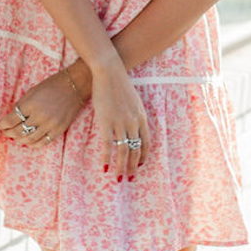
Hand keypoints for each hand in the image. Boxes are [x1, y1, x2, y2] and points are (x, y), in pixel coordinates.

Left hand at [0, 68, 85, 148]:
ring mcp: (50, 124)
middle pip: (18, 131)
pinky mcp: (59, 130)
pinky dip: (33, 144)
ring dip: (19, 140)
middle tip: (4, 132)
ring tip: (14, 138)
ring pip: (29, 139)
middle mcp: (40, 116)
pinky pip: (43, 142)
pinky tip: (28, 142)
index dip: (2, 124)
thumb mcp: (32, 91)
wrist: (74, 86)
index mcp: (31, 104)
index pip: (11, 120)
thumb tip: (11, 117)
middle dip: (8, 133)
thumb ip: (22, 105)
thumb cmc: (52, 85)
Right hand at [90, 60, 148, 178]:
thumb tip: (133, 127)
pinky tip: (105, 166)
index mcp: (141, 117)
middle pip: (135, 150)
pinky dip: (106, 158)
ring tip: (118, 177)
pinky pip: (107, 145)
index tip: (139, 165)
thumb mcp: (134, 101)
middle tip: (129, 177)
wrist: (109, 72)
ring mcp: (119, 123)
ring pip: (123, 151)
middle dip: (132, 166)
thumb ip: (135, 115)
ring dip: (121, 167)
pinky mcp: (105, 122)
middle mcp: (133, 122)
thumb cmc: (120, 85)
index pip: (146, 143)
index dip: (143, 156)